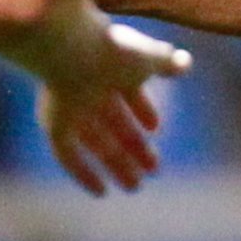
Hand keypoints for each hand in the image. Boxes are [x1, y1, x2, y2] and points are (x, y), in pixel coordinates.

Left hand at [37, 22, 194, 196]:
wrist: (72, 49)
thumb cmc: (115, 50)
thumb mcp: (149, 58)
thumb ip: (167, 63)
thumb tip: (185, 63)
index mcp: (112, 70)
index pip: (129, 95)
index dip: (143, 111)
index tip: (156, 128)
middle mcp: (91, 91)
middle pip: (114, 124)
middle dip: (135, 147)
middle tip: (154, 169)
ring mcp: (72, 109)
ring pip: (97, 143)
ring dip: (116, 164)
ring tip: (135, 186)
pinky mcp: (55, 125)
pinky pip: (68, 155)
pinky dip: (84, 173)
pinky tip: (101, 191)